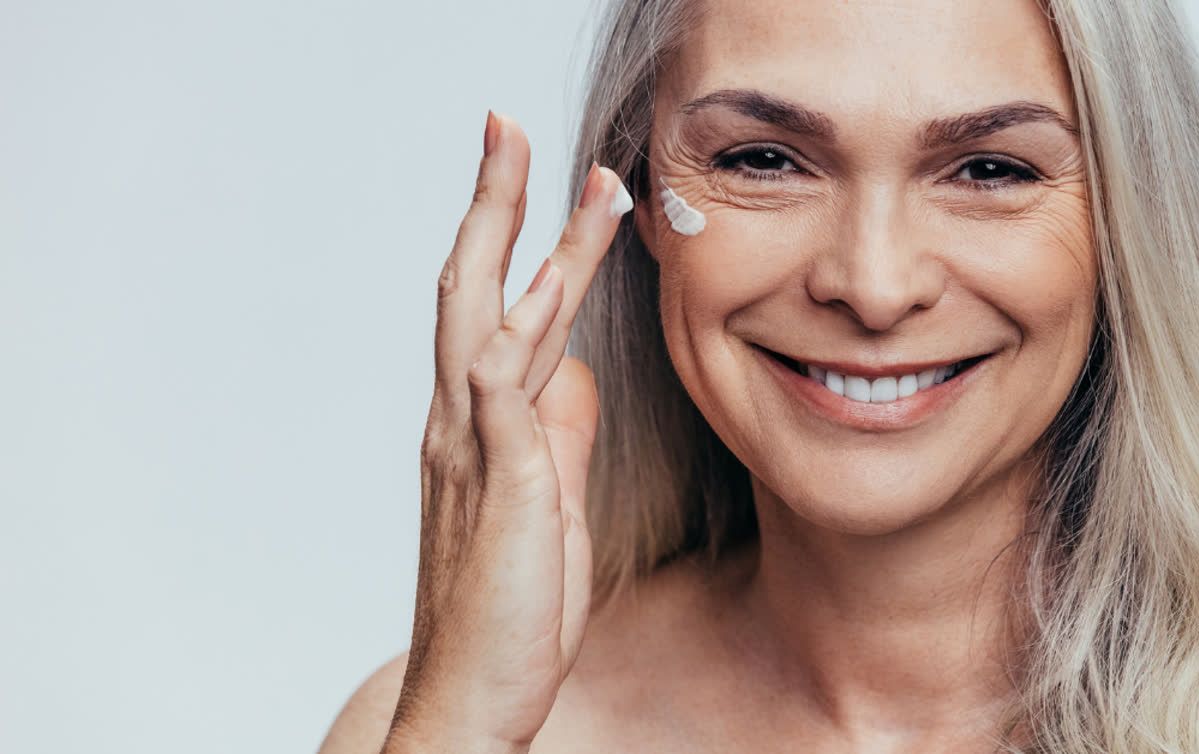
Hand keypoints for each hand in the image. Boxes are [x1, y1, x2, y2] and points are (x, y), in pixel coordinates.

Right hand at [382, 110, 630, 752]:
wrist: (470, 697)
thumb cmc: (509, 609)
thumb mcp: (550, 506)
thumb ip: (557, 436)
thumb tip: (574, 376)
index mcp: (478, 426)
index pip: (496, 309)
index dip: (523, 239)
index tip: (557, 181)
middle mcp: (461, 424)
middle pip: (472, 288)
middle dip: (496, 202)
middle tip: (511, 125)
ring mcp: (471, 452)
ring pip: (490, 321)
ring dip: (531, 244)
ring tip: (571, 178)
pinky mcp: (494, 487)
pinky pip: (502, 394)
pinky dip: (521, 334)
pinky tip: (551, 285)